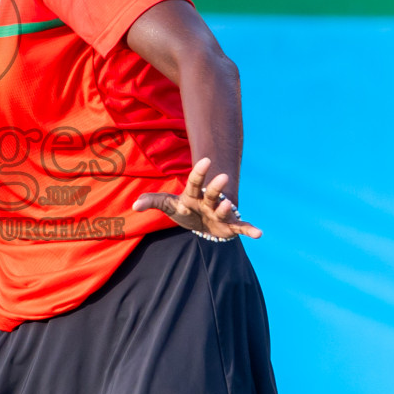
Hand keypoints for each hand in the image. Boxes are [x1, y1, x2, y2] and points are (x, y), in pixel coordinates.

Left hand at [132, 157, 261, 239]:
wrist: (202, 224)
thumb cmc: (185, 210)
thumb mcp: (169, 205)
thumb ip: (153, 201)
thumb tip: (134, 205)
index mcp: (193, 194)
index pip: (194, 181)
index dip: (199, 172)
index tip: (206, 160)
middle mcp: (208, 201)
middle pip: (211, 192)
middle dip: (216, 185)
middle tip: (222, 176)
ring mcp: (220, 212)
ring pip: (224, 208)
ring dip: (226, 207)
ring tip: (227, 203)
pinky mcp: (230, 226)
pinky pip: (241, 227)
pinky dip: (250, 230)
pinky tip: (259, 234)